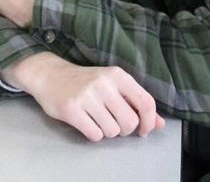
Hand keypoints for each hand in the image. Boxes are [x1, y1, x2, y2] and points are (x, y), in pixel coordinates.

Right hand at [1, 53, 165, 140]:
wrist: (49, 75)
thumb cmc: (84, 81)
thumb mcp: (112, 85)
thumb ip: (136, 103)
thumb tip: (160, 124)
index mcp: (117, 75)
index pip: (146, 103)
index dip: (149, 121)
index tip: (144, 129)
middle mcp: (103, 84)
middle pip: (130, 122)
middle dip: (124, 130)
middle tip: (114, 123)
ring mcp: (86, 96)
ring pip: (112, 131)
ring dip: (108, 132)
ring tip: (97, 120)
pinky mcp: (72, 109)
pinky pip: (95, 135)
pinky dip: (94, 134)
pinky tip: (87, 122)